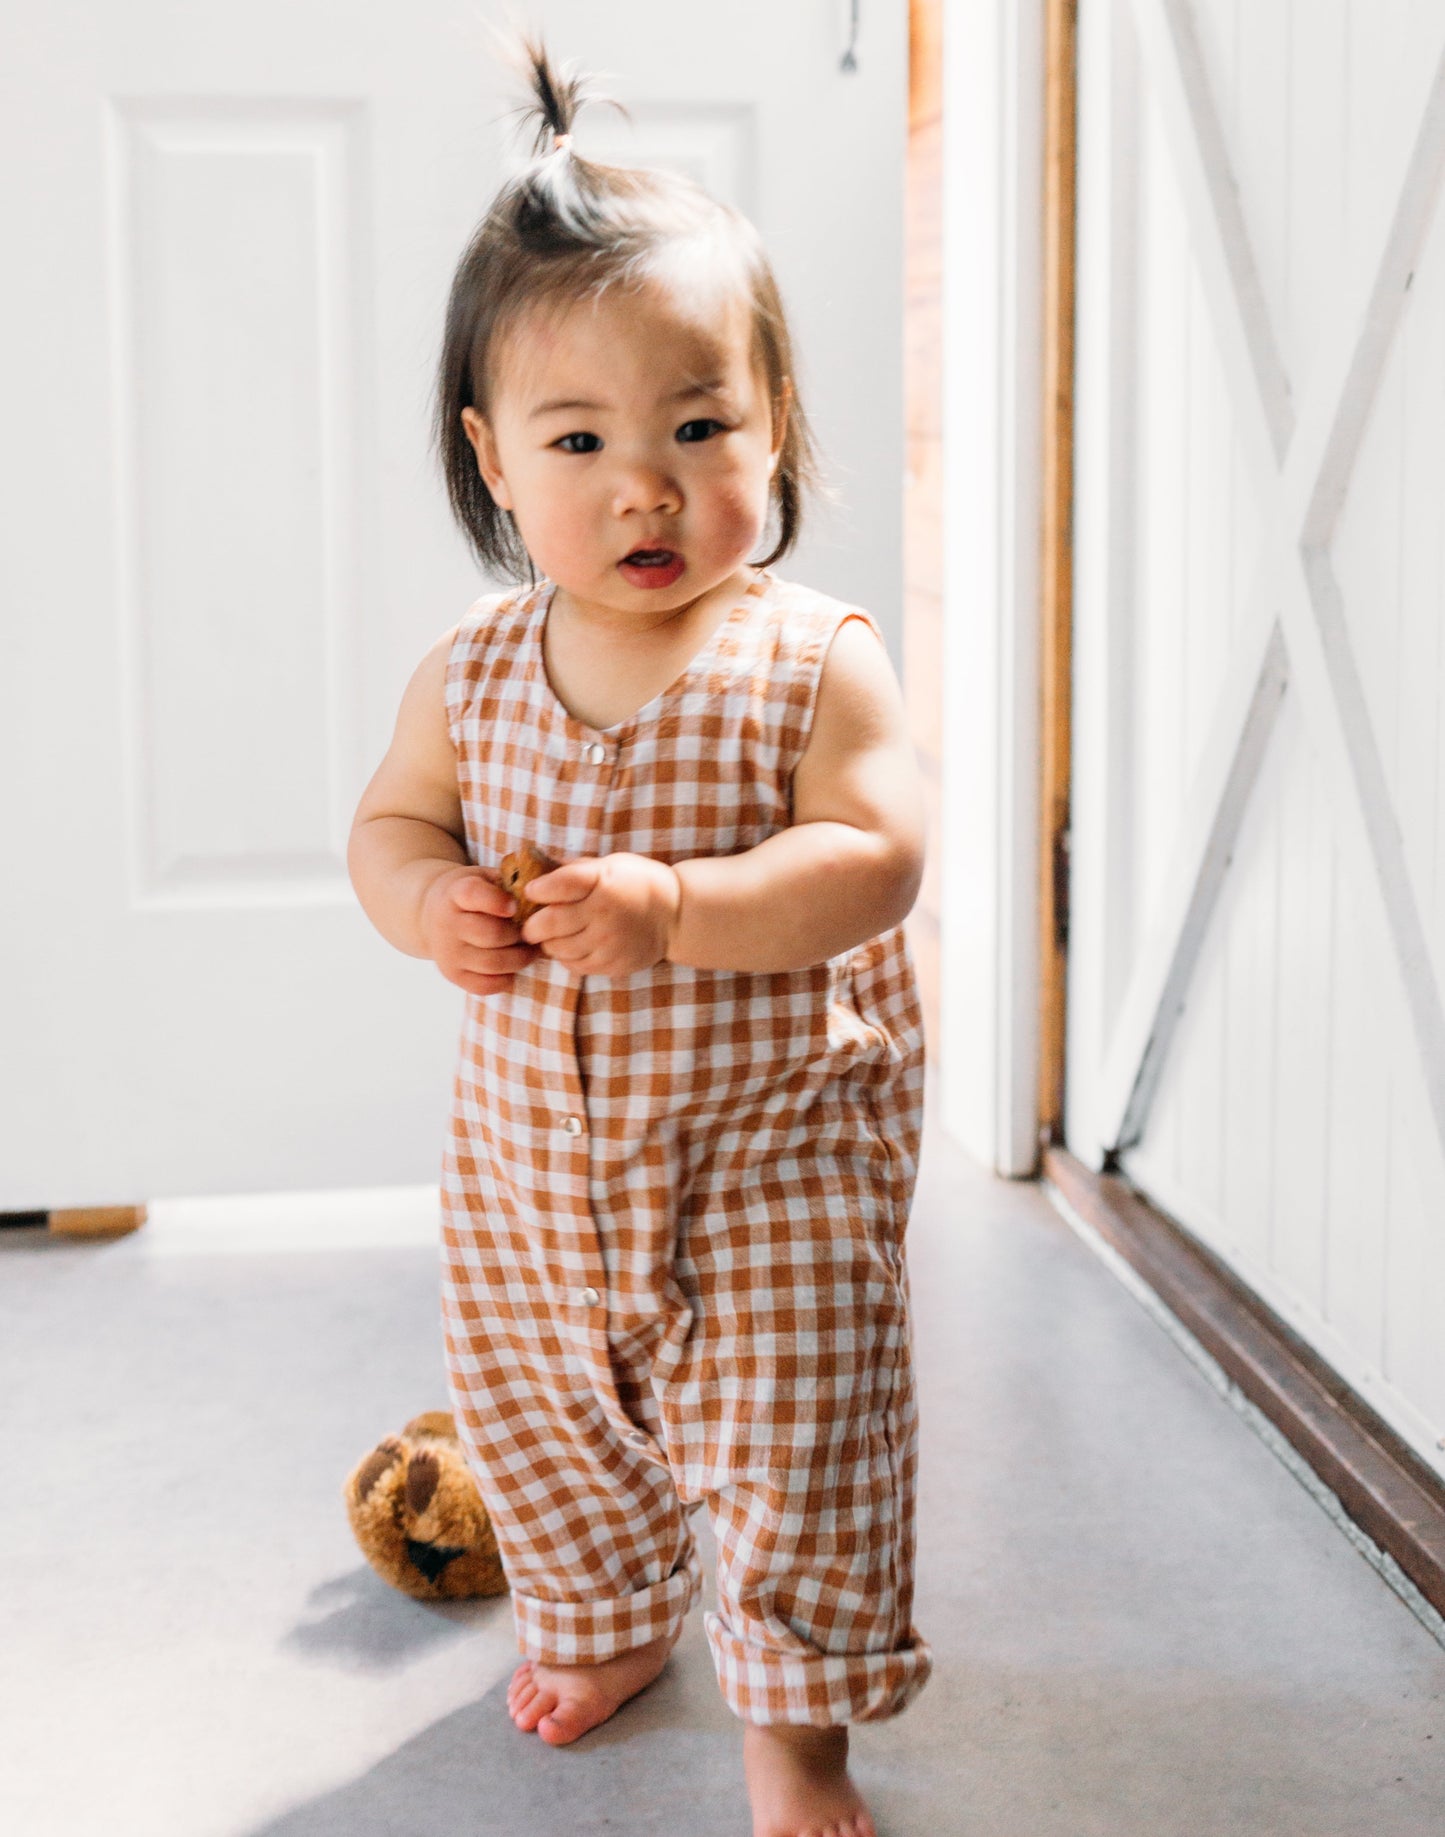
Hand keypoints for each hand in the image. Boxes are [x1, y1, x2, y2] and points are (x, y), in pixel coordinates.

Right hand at [417, 866, 537, 995]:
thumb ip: (509, 882)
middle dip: (521, 934)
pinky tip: (513, 966)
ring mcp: (448, 953)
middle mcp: (446, 924)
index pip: (472, 894)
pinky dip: (507, 978)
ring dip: (521, 959)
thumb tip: (541, 897)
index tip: (516, 906)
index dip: (497, 901)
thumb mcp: (485, 878)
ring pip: (493, 963)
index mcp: (455, 893)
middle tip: (535, 932)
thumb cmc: (473, 894)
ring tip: (531, 950)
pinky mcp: (452, 975)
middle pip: (493, 934)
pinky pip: (486, 985)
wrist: (434, 915)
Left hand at [520, 854, 680, 976]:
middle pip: (549, 923)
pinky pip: (575, 965)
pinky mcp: (612, 964)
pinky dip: (566, 957)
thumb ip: (576, 869)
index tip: (531, 891)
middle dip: (532, 925)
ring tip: (552, 936)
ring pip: (558, 949)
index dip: (537, 889)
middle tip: (530, 924)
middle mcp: (604, 914)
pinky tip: (572, 947)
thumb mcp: (611, 864)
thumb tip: (538, 869)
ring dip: (548, 943)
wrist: (676, 914)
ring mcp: (608, 943)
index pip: (558, 885)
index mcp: (603, 883)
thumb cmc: (638, 883)